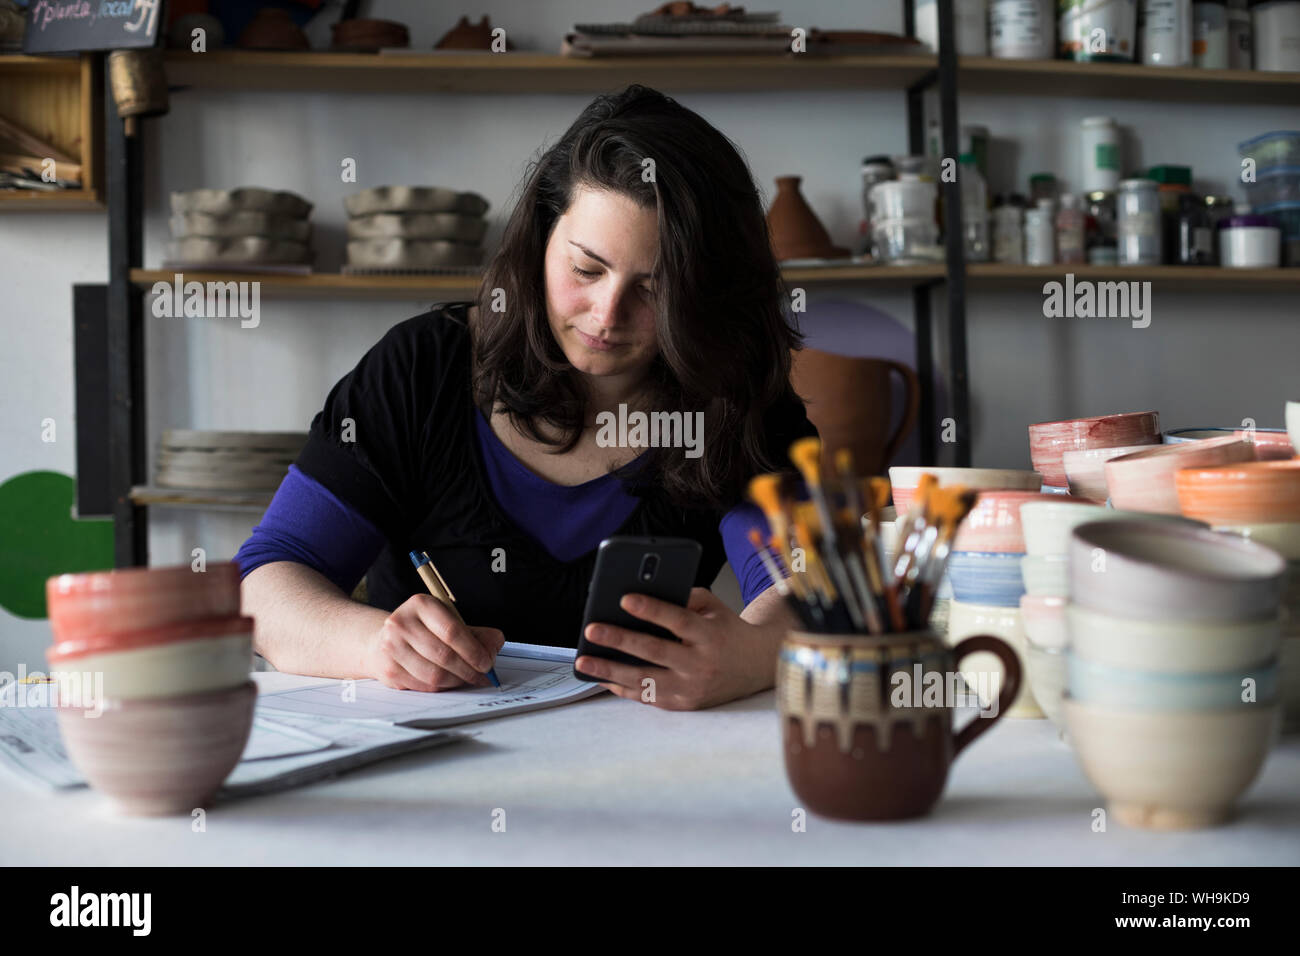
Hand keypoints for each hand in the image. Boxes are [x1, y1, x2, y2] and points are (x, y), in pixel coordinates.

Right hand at [364, 594, 504, 691]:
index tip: (486, 662)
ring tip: (466, 678)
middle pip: (444, 656)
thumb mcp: (449, 620)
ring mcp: (391, 648)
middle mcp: (401, 623)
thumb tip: (495, 646)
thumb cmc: (424, 630)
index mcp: (421, 605)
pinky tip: (448, 681)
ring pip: (434, 675)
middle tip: (482, 675)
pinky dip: (442, 687)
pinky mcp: (388, 670)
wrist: (384, 639)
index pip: (452, 631)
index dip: (473, 651)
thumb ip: (476, 633)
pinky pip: (423, 686)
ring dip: (457, 681)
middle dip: (469, 670)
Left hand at [575, 588, 770, 709]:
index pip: (677, 620)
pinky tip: (601, 677)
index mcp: (710, 635)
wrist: (755, 667)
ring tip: (583, 662)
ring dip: (610, 671)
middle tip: (592, 630)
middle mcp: (701, 664)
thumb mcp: (713, 607)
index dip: (651, 609)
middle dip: (619, 640)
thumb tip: (642, 594)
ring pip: (644, 680)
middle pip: (655, 651)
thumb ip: (683, 597)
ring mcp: (692, 688)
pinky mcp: (684, 705)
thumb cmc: (726, 630)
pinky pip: (647, 697)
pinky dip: (622, 687)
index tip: (625, 599)